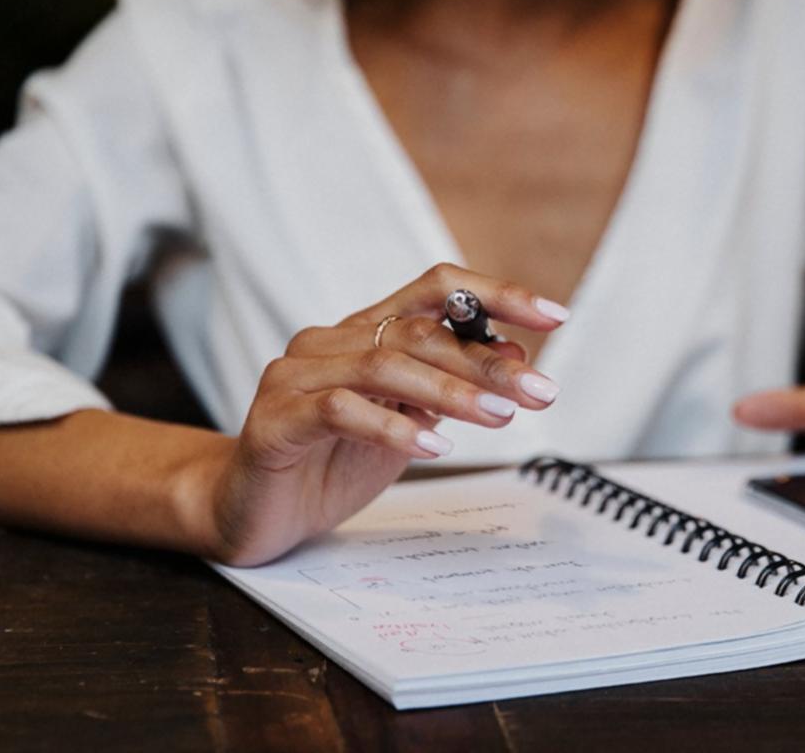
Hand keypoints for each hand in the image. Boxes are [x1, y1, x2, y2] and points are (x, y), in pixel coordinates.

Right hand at [206, 263, 568, 565]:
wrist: (251, 513)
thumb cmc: (328, 465)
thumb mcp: (407, 424)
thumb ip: (449, 388)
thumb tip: (513, 354)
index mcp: (362, 333)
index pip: (434, 290)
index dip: (495, 294)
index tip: (553, 317)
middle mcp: (327, 342)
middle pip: (417, 331)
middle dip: (486, 362)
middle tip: (538, 391)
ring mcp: (295, 377)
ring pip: (382, 364)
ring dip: (451, 391)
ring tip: (500, 417)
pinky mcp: (274, 421)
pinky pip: (339, 411)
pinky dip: (393, 426)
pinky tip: (434, 445)